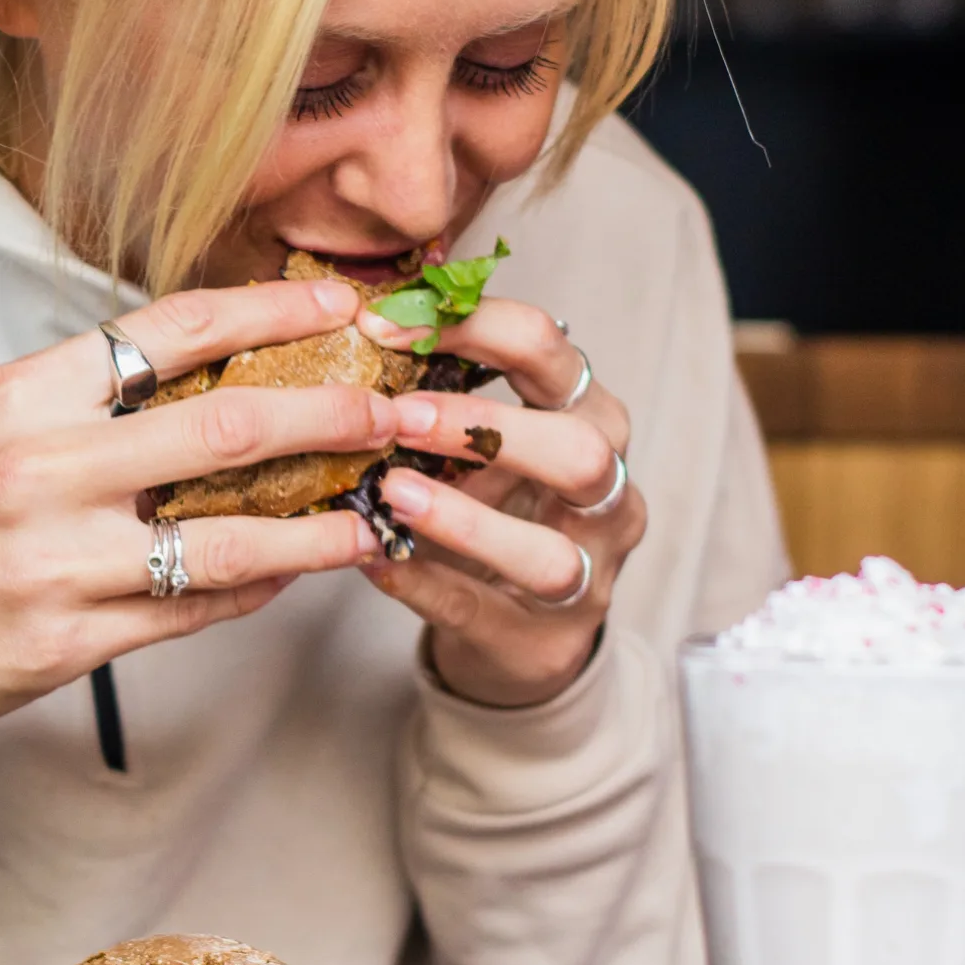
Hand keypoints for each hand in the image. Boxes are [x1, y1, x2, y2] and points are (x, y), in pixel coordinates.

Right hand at [0, 274, 391, 759]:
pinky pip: (192, 610)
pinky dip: (256, 589)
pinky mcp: (66, 642)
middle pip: (229, 425)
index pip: (173, 327)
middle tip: (400, 409)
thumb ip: (83, 402)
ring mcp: (58, 559)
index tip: (343, 299)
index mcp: (24, 393)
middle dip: (334, 413)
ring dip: (320, 525)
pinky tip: (294, 573)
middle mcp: (43, 466)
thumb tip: (202, 373)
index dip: (272, 307)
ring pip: (231, 537)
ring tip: (375, 514)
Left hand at [357, 298, 644, 709]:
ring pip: (547, 553)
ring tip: (390, 492)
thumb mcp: (477, 442)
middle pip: (581, 451)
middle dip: (488, 427)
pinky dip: (423, 583)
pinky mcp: (544, 642)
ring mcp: (588, 576)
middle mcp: (607, 494)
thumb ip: (438, 390)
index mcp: (589, 417)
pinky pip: (482, 612)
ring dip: (464, 520)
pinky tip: (372, 558)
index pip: (551, 351)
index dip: (473, 326)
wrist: (515, 628)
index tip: (386, 325)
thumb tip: (357, 322)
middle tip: (400, 417)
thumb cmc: (492, 507)